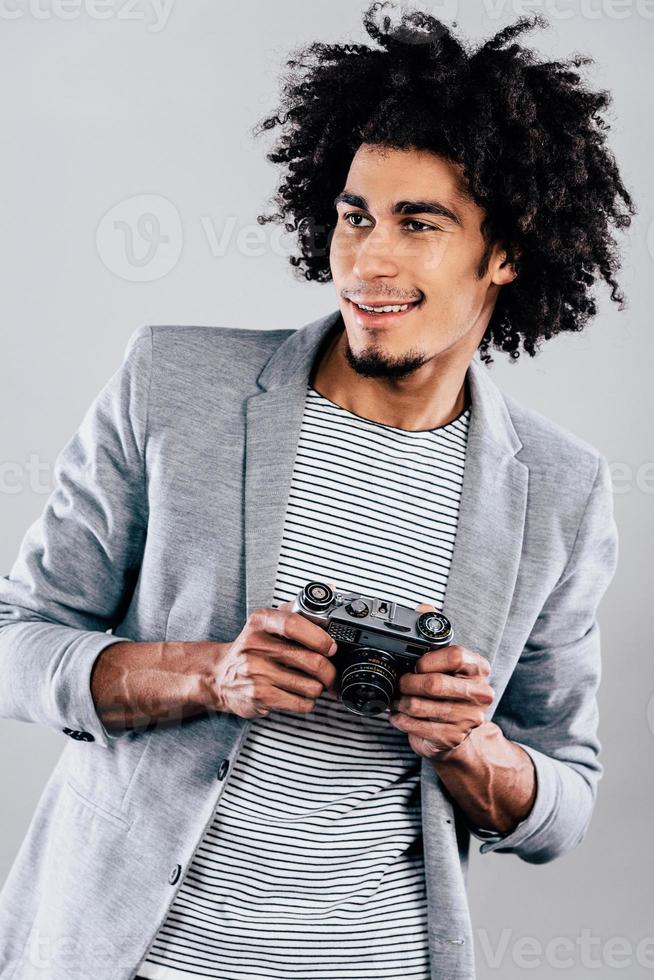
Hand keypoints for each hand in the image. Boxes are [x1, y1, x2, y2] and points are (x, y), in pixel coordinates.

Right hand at [205, 594, 337, 719]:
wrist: (218, 676)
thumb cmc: (250, 648)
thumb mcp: (266, 622)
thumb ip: (297, 608)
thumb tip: (329, 588)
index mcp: (260, 622)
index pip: (294, 625)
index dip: (319, 637)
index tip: (330, 646)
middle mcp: (256, 646)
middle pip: (311, 661)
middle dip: (329, 671)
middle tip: (330, 672)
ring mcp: (256, 673)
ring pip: (310, 686)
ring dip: (319, 688)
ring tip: (312, 683)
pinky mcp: (259, 696)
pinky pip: (300, 703)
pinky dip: (308, 702)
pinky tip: (299, 695)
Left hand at [388, 602, 494, 760]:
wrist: (456, 730)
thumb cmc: (447, 688)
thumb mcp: (444, 659)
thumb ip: (435, 633)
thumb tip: (424, 609)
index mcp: (479, 667)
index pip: (456, 655)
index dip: (429, 659)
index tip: (417, 663)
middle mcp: (479, 693)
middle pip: (435, 684)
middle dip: (409, 683)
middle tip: (401, 682)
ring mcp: (468, 718)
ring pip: (421, 706)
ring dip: (402, 702)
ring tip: (398, 699)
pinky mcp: (453, 738)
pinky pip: (418, 727)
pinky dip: (402, 720)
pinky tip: (400, 715)